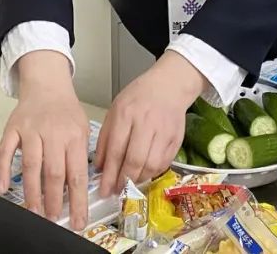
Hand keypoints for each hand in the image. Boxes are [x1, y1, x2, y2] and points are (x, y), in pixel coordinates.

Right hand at [0, 51, 90, 229]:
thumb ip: (81, 156)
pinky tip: (3, 188)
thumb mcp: (83, 129)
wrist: (47, 84)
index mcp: (74, 136)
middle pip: (53, 172)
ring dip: (32, 192)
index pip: (77, 174)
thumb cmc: (66, 110)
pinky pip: (4, 151)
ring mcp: (31, 130)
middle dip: (54, 200)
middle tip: (53, 218)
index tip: (77, 220)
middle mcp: (53, 133)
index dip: (77, 200)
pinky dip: (2, 170)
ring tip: (35, 211)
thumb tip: (81, 189)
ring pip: (31, 165)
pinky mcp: (13, 128)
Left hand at [96, 51, 205, 196]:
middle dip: (123, 181)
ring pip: (151, 165)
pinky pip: (164, 163)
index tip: (103, 190)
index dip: (109, 174)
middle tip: (116, 192)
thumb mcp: (115, 110)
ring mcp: (163, 131)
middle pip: (134, 160)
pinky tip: (144, 174)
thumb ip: (106, 138)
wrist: (169, 85)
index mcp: (126, 114)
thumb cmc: (138, 97)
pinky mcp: (176, 138)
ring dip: (138, 180)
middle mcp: (145, 122)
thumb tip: (100, 166)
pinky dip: (153, 173)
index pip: (115, 150)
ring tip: (129, 184)